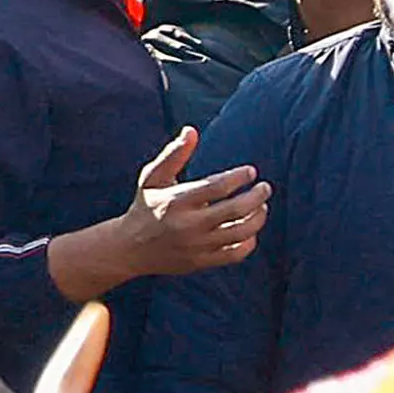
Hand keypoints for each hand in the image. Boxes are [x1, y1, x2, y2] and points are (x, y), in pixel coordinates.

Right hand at [86, 129, 269, 288]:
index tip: (251, 172)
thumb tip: (192, 130)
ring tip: (262, 206)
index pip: (218, 187)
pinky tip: (250, 230)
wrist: (128, 249)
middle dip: (257, 196)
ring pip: (240, 232)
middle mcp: (188, 225)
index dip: (240, 177)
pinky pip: (236, 254)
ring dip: (258, 217)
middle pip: (236, 210)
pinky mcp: (201, 262)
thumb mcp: (152, 178)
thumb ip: (174, 154)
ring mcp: (196, 246)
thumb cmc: (146, 206)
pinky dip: (250, 241)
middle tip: (265, 188)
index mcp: (177, 201)